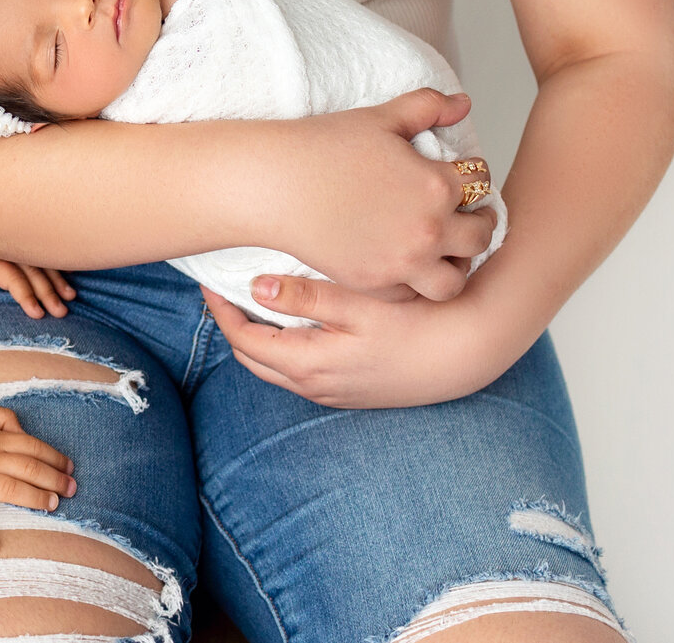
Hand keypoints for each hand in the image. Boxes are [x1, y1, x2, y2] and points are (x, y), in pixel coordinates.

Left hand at [0, 244, 74, 318]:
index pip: (12, 276)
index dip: (26, 294)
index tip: (38, 313)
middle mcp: (4, 245)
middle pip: (32, 268)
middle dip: (49, 291)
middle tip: (61, 311)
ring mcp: (11, 242)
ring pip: (39, 260)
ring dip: (57, 278)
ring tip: (71, 296)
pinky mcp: (14, 242)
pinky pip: (38, 253)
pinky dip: (54, 265)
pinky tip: (68, 275)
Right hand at [0, 406, 77, 551]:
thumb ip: (1, 418)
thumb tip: (24, 431)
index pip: (31, 446)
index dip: (54, 457)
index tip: (70, 468)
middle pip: (26, 467)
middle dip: (53, 479)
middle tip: (72, 490)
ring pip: (7, 488)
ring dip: (33, 498)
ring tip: (52, 506)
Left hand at [202, 275, 527, 408]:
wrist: (465, 355)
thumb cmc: (417, 326)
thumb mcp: (360, 306)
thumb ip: (306, 297)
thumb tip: (255, 288)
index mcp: (309, 364)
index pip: (245, 340)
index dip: (221, 311)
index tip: (209, 281)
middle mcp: (315, 385)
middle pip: (253, 358)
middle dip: (233, 324)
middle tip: (223, 288)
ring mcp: (333, 391)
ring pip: (276, 366)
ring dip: (258, 336)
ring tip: (252, 299)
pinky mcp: (350, 389)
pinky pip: (300, 369)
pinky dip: (283, 345)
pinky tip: (296, 319)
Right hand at [271, 91, 491, 299]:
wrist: (278, 185)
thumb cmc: (326, 146)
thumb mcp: (382, 118)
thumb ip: (428, 107)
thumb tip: (464, 103)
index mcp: (437, 186)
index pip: (481, 183)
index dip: (475, 175)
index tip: (464, 176)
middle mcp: (429, 230)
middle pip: (480, 236)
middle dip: (478, 222)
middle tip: (465, 215)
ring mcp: (404, 263)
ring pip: (455, 280)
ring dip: (456, 265)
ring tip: (444, 250)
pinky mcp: (376, 283)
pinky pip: (413, 295)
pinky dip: (416, 282)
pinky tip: (406, 263)